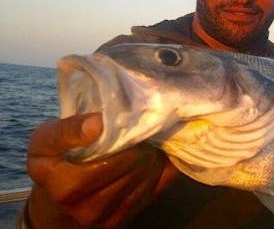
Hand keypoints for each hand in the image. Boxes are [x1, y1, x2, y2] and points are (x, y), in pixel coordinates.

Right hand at [26, 113, 180, 227]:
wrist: (56, 196)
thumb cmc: (53, 161)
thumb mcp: (46, 141)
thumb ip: (67, 130)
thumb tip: (98, 122)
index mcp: (65, 187)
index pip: (109, 161)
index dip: (126, 139)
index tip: (130, 121)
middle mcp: (86, 208)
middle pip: (131, 169)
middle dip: (143, 145)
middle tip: (147, 127)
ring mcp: (106, 217)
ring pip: (146, 179)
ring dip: (154, 157)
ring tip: (150, 140)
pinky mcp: (122, 220)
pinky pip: (154, 190)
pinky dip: (161, 170)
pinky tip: (159, 154)